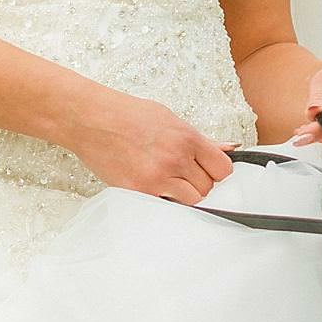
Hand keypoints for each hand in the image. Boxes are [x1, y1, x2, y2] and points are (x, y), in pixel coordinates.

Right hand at [69, 89, 237, 203]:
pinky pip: (165, 206)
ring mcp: (157, 178)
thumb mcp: (170, 119)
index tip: (206, 169)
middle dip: (198, 183)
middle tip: (181, 173)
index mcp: (187, 138)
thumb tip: (229, 148)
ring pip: (191, 201)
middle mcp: (176, 159)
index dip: (216, 171)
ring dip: (183, 195)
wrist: (91, 120)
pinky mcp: (139, 192)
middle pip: (207, 188)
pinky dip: (163, 200)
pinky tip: (153, 186)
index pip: (223, 169)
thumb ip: (200, 139)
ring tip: (167, 181)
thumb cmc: (128, 115)